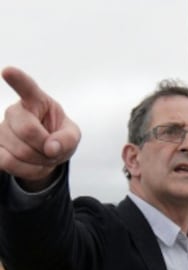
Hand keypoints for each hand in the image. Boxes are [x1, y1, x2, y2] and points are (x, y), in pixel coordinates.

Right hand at [0, 67, 80, 189]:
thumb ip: (67, 139)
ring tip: (44, 157)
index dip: (17, 79)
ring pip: (17, 151)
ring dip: (39, 162)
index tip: (8, 71)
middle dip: (46, 148)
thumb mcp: (72, 136)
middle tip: (53, 150)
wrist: (46, 153)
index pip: (27, 87)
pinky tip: (32, 165)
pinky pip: (6, 163)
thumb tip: (50, 148)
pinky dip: (27, 170)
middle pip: (27, 131)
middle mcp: (14, 112)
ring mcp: (1, 130)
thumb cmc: (59, 137)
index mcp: (36, 101)